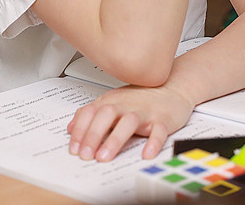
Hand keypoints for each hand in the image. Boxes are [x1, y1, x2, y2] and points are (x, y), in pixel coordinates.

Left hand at [68, 84, 194, 161]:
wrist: (173, 87)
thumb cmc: (142, 98)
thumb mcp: (113, 101)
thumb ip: (91, 113)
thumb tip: (70, 128)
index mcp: (112, 101)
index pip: (91, 112)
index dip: (80, 130)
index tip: (73, 148)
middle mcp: (127, 104)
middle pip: (107, 115)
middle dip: (93, 135)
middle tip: (85, 155)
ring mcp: (145, 111)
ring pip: (129, 122)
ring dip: (115, 139)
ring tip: (104, 157)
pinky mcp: (163, 119)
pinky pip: (159, 130)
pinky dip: (153, 142)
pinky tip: (146, 154)